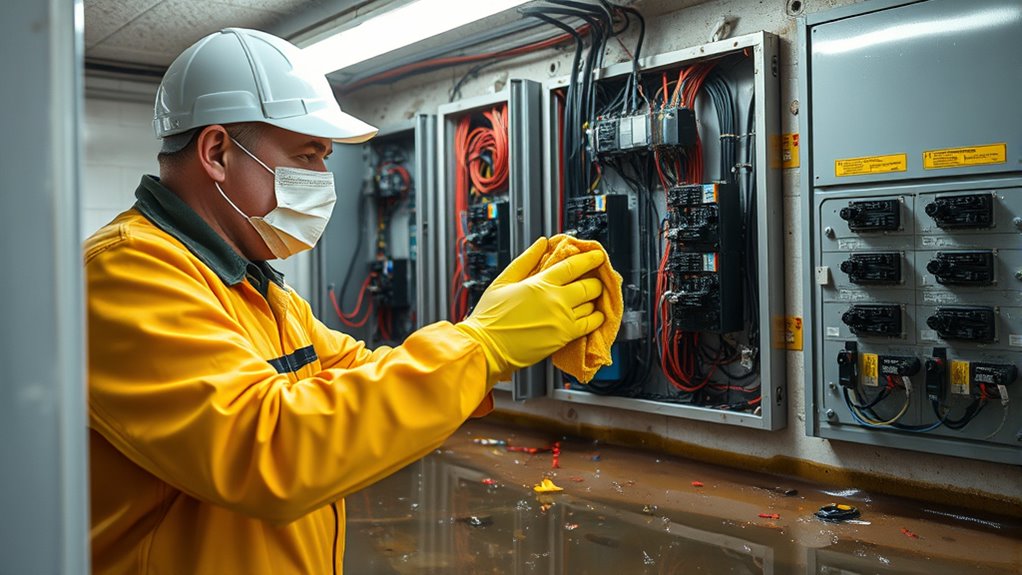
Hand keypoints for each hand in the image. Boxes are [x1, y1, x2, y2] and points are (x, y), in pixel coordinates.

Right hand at [456, 237, 605, 383]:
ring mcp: (562, 319)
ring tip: (589, 299)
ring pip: (592, 304)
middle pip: (589, 285)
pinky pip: (590, 324)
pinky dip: (596, 318)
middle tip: (594, 280)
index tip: (598, 256)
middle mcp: (555, 300)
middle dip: (595, 281)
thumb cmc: (490, 316)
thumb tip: (542, 243)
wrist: (486, 347)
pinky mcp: (564, 337)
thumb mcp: (503, 281)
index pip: (574, 266)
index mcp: (540, 283)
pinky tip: (594, 315)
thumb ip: (526, 260)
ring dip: (593, 300)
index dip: (590, 259)